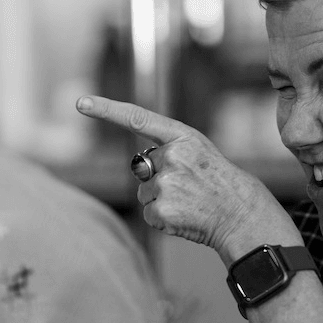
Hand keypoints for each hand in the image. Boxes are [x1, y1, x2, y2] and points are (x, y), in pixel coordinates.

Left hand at [76, 95, 289, 262]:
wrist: (240, 213)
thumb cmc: (217, 182)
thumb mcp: (198, 153)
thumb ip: (168, 151)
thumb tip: (141, 168)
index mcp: (183, 137)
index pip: (138, 119)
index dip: (107, 110)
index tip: (81, 103)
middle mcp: (172, 157)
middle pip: (142, 166)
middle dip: (157, 177)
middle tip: (189, 185)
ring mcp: (167, 184)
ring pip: (144, 192)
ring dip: (161, 199)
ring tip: (191, 201)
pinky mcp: (162, 210)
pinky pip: (148, 213)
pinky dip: (163, 219)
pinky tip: (185, 216)